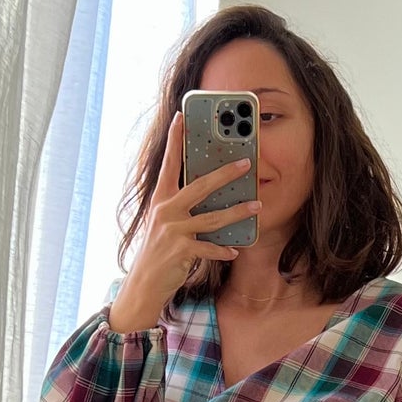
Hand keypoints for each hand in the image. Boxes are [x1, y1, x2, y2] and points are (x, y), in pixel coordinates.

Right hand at [109, 110, 260, 330]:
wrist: (144, 283)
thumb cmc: (158, 251)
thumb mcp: (164, 223)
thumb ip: (180, 206)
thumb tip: (207, 193)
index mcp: (161, 199)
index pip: (169, 163)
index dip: (175, 140)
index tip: (182, 117)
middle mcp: (166, 210)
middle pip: (200, 186)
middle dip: (226, 174)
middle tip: (247, 163)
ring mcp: (173, 231)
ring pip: (212, 218)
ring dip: (237, 212)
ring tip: (257, 205)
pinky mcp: (181, 251)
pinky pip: (209, 248)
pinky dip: (223, 251)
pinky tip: (235, 250)